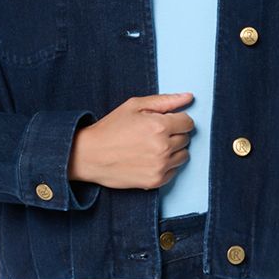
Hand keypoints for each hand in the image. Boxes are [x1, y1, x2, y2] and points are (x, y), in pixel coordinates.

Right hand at [68, 93, 195, 188]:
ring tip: (152, 147)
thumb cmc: (110, 129)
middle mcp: (163, 147)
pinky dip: (166, 165)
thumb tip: (188, 97)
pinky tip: (150, 159)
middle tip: (153, 134)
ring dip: (173, 150)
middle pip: (186, 138)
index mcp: (159, 126)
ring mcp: (160, 166)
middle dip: (174, 134)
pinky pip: (174, 171)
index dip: (177, 120)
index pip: (188, 122)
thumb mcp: (134, 106)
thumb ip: (165, 101)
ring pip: (183, 155)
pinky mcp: (156, 181)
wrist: (90, 156)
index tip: (165, 122)